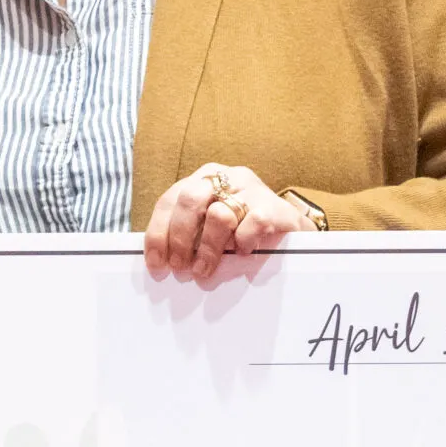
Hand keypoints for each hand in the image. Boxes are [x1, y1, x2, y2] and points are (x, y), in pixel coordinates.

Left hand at [144, 163, 306, 280]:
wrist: (289, 226)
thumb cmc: (242, 228)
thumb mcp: (209, 225)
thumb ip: (187, 233)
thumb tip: (160, 262)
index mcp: (203, 179)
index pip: (170, 200)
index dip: (158, 233)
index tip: (156, 263)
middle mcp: (225, 176)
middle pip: (189, 201)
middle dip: (179, 238)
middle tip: (180, 267)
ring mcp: (251, 188)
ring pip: (219, 215)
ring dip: (208, 248)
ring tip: (205, 269)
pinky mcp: (274, 204)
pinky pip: (252, 223)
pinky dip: (243, 242)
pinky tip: (242, 253)